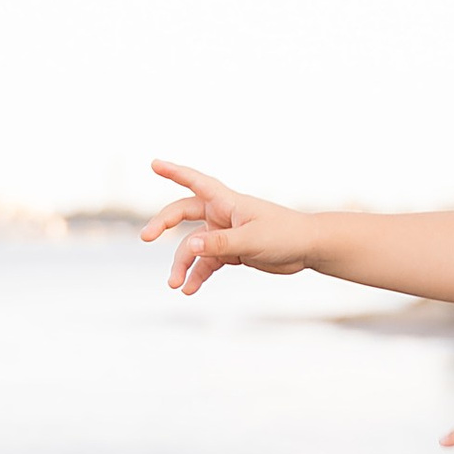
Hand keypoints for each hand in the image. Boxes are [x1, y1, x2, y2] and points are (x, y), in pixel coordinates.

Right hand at [141, 157, 320, 291]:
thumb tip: (189, 247)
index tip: (154, 163)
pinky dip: (197, 275)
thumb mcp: (251, 240)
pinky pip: (206, 263)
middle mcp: (221, 214)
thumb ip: (220, 244)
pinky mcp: (230, 252)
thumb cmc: (284, 234)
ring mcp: (224, 233)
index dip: (174, 172)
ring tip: (175, 284)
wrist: (307, 248)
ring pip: (193, 246)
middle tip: (146, 237)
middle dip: (163, 224)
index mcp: (227, 201)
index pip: (195, 182)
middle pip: (183, 213)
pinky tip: (189, 289)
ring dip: (182, 264)